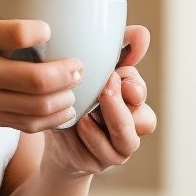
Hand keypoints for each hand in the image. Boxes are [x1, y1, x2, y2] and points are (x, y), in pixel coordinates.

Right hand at [0, 13, 84, 130]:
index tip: (49, 30)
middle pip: (34, 79)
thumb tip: (59, 17)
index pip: (16, 35)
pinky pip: (30, 125)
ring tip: (74, 87)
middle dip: (66, 73)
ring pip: (37, 107)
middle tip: (79, 67)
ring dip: (65, 98)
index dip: (41, 31)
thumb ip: (8, 20)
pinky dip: (55, 118)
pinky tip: (66, 108)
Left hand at [44, 24, 156, 175]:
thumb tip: (141, 33)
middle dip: (126, 103)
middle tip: (107, 86)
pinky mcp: (102, 162)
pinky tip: (81, 123)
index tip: (118, 75)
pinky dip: (94, 138)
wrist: (52, 137)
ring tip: (93, 107)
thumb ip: (114, 50)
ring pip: (129, 140)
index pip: (139, 91)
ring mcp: (118, 147)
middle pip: (144, 118)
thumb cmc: (73, 98)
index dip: (134, 85)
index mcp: (127, 99)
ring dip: (113, 121)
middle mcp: (129, 124)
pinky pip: (106, 153)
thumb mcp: (87, 72)